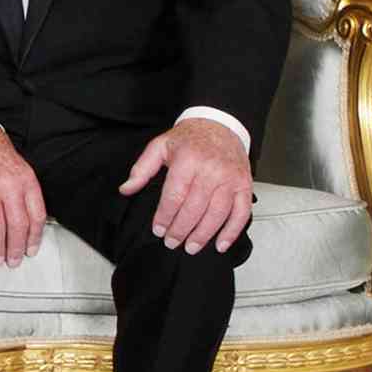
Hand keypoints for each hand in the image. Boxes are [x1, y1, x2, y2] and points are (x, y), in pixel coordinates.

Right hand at [0, 121, 47, 266]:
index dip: (35, 238)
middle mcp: (9, 185)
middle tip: (13, 261)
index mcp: (26, 180)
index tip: (32, 250)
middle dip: (16, 248)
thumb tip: (29, 223)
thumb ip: (24, 193)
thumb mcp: (20, 169)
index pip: (37, 216)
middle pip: (18, 226)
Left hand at [120, 118, 252, 254]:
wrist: (220, 125)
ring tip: (191, 247)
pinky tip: (221, 244)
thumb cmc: (189, 138)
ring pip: (217, 213)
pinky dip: (232, 231)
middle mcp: (211, 170)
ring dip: (204, 234)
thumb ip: (141, 169)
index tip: (158, 230)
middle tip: (172, 243)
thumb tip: (126, 189)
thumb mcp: (159, 146)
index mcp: (188, 160)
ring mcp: (230, 179)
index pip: (175, 196)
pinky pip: (241, 212)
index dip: (165, 216)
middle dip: (181, 229)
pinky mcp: (244, 185)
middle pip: (195, 208)